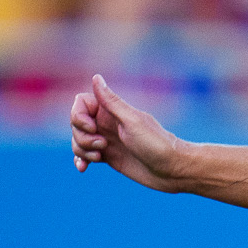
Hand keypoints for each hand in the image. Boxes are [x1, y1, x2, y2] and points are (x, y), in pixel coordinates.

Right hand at [67, 73, 187, 189]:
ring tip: (100, 156)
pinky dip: (81, 160)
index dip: (78, 115)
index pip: (81, 103)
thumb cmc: (156, 144)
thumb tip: (96, 77)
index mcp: (112, 110)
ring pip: (79, 140)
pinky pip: (85, 155)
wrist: (171, 170)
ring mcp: (106, 140)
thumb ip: (112, 102)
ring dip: (82, 150)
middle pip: (76, 124)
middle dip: (82, 137)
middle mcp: (107, 123)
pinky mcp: (108, 157)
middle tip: (102, 145)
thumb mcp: (131, 121)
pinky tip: (83, 168)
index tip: (91, 127)